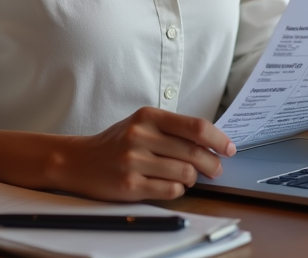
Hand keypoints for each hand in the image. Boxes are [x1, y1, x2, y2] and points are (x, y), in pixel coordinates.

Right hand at [52, 107, 235, 200]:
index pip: (195, 127)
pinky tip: (172, 186)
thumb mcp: (142, 124)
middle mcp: (140, 136)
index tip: (229, 148)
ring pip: (184, 174)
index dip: (218, 139)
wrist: (78, 161)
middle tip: (216, 169)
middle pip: (194, 152)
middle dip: (212, 164)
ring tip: (189, 178)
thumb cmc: (117, 142)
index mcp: (148, 116)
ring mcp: (134, 161)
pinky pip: (170, 191)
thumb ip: (173, 130)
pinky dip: (178, 191)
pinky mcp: (129, 185)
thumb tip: (212, 143)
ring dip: (193, 179)